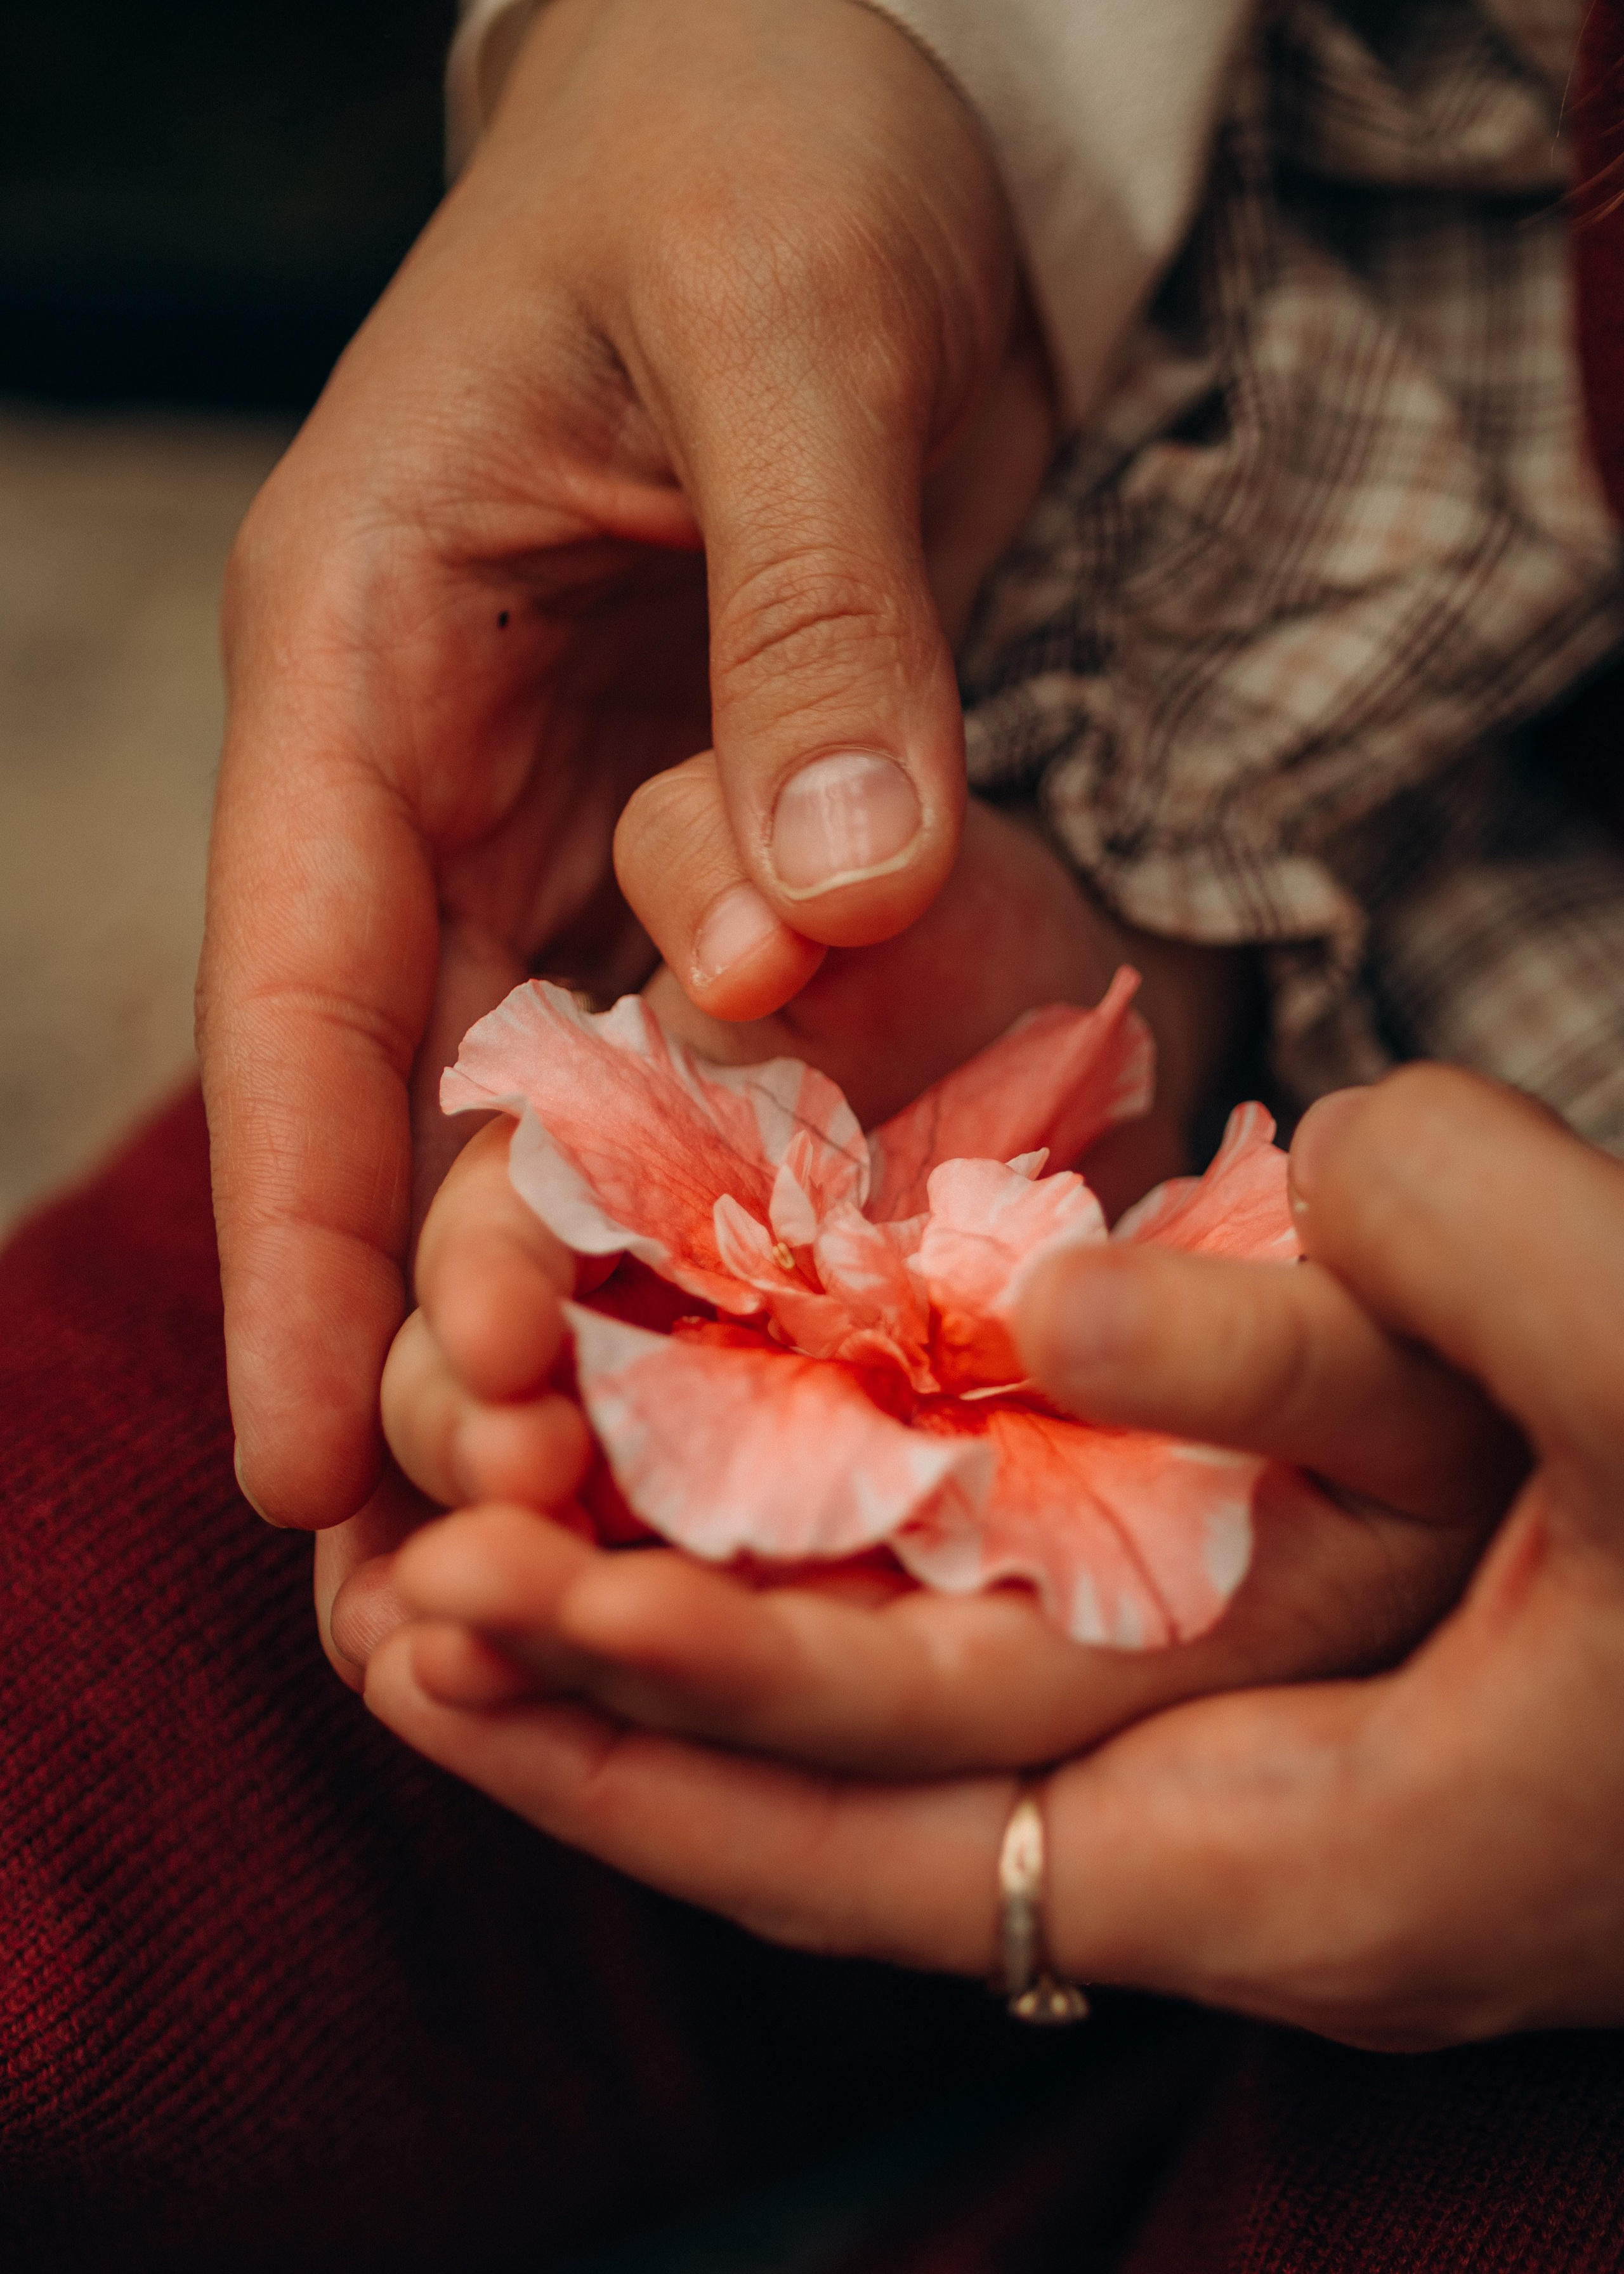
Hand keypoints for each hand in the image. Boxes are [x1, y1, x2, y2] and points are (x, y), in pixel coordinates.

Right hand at [200, 0, 1049, 1527]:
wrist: (865, 90)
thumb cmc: (763, 139)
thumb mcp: (785, 340)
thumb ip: (806, 619)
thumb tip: (822, 898)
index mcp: (360, 655)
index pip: (299, 986)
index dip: (300, 1232)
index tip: (302, 1457)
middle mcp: (437, 765)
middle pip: (410, 1092)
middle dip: (453, 1308)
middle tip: (511, 1539)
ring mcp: (570, 803)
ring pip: (552, 1092)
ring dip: (597, 1281)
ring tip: (629, 1492)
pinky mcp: (706, 813)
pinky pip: (704, 1028)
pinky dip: (736, 1164)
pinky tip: (774, 1309)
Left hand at [364, 1065, 1623, 2049]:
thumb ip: (1460, 1282)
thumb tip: (1195, 1221)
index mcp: (1319, 1857)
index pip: (902, 1832)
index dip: (678, 1733)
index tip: (478, 1620)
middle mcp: (1252, 1864)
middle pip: (851, 1835)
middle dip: (616, 1737)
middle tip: (393, 1611)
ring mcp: (1263, 1795)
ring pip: (911, 1770)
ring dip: (700, 1681)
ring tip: (496, 1564)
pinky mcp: (1288, 1703)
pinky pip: (1006, 1688)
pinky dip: (847, 1623)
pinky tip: (737, 1532)